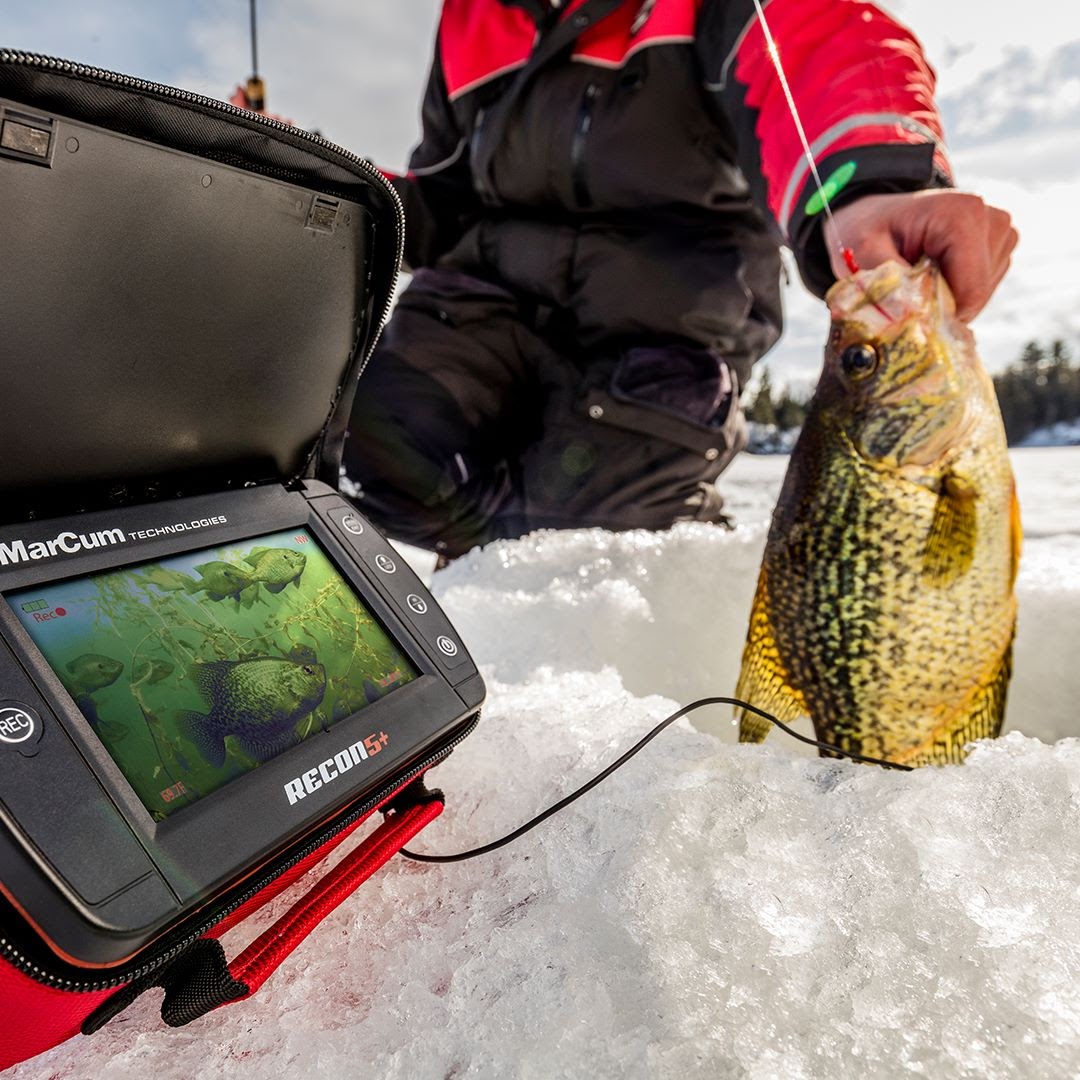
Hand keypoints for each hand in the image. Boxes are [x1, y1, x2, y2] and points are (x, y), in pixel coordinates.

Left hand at [823, 190, 1018, 321]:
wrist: (879, 216)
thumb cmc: (870, 231)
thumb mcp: (863, 255)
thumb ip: (885, 286)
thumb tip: (906, 321)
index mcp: (962, 216)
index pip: (971, 290)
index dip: (940, 312)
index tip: (909, 307)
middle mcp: (991, 219)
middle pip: (978, 294)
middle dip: (942, 306)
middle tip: (909, 291)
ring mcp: (1000, 231)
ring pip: (982, 294)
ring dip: (948, 299)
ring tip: (920, 276)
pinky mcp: (1000, 244)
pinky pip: (983, 287)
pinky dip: (957, 292)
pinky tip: (935, 274)